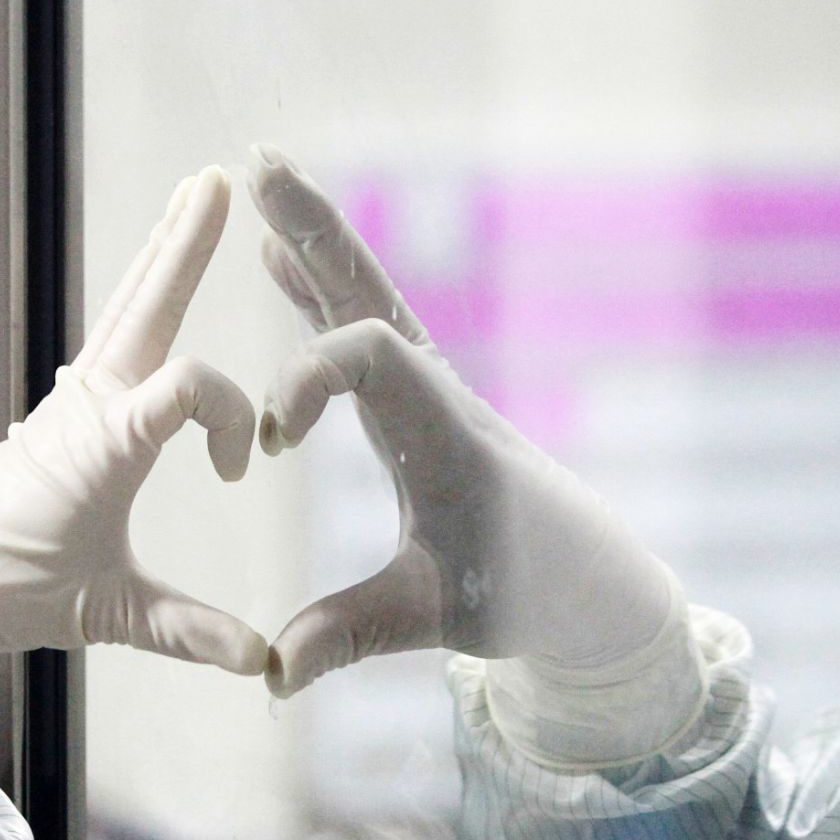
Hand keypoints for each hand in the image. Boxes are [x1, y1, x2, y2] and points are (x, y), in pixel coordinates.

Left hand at [0, 167, 267, 674]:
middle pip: (145, 303)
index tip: (239, 475)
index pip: (187, 388)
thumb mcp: (104, 615)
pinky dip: (144, 298)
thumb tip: (264, 664)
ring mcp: (75, 399)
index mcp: (102, 443)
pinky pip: (115, 338)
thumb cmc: (10, 591)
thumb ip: (189, 632)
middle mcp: (89, 405)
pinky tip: (156, 282)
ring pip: (128, 309)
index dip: (229, 418)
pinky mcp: (68, 410)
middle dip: (183, 244)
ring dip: (163, 255)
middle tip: (215, 180)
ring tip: (194, 197)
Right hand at [248, 145, 678, 699]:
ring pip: (364, 296)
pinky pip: (360, 327)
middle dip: (314, 230)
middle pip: (370, 291)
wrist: (581, 579)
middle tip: (258, 166)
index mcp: (444, 435)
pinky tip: (277, 257)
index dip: (309, 380)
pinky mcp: (415, 398)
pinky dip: (317, 288)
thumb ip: (350, 637)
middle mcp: (437, 393)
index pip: (372, 359)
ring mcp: (426, 388)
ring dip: (311, 240)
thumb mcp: (434, 619)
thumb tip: (273, 673)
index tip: (269, 444)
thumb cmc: (516, 592)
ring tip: (259, 178)